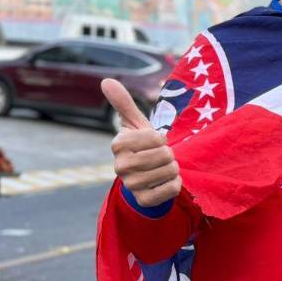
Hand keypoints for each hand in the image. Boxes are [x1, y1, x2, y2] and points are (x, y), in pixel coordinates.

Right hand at [103, 77, 180, 207]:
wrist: (143, 177)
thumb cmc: (141, 146)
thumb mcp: (134, 123)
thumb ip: (123, 102)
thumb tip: (106, 80)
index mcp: (118, 144)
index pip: (157, 138)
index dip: (162, 139)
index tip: (153, 143)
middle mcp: (120, 166)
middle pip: (165, 154)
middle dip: (169, 154)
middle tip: (159, 157)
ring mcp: (131, 185)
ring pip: (170, 171)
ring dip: (173, 169)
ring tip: (161, 169)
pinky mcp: (143, 200)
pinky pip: (172, 188)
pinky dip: (175, 184)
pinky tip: (163, 182)